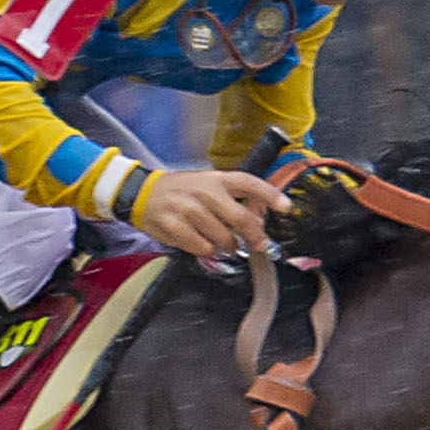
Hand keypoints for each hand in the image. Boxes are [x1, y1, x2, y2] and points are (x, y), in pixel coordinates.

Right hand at [135, 168, 285, 259]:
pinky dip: (206, 250)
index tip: (286, 207)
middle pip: (240, 219)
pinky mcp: (175, 227)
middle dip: (254, 236)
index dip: (270, 195)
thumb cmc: (180, 192)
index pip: (248, 183)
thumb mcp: (206, 184)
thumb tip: (256, 218)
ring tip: (222, 243)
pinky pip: (202, 248)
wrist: (143, 194)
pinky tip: (201, 243)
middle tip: (257, 244)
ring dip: (228, 246)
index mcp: (216, 179)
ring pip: (223, 238)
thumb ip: (230, 197)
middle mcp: (204, 192)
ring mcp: (189, 209)